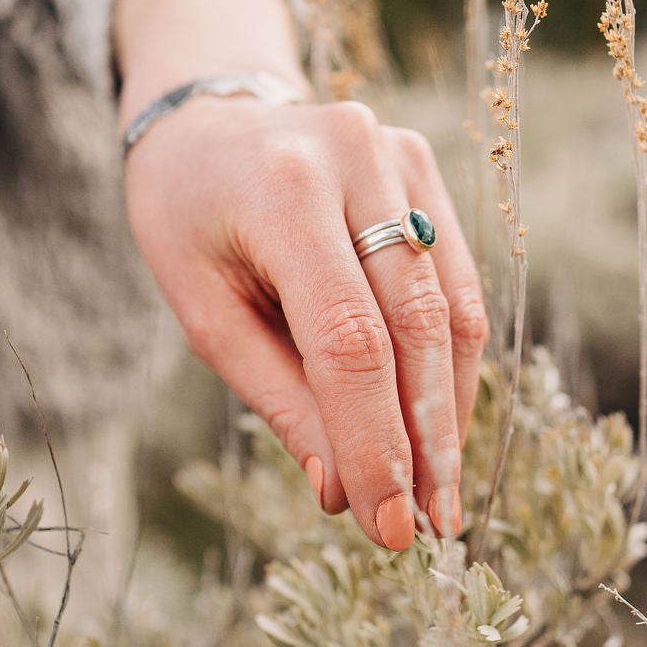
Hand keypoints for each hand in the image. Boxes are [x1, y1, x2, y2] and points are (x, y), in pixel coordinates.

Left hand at [122, 96, 488, 549]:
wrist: (209, 120)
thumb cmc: (191, 221)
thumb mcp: (205, 311)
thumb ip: (278, 395)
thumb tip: (344, 489)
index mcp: (281, 190)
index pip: (348, 338)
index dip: (375, 440)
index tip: (385, 525)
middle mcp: (353, 159)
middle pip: (415, 322)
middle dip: (426, 437)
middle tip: (427, 526)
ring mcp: (400, 156)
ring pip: (451, 306)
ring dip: (450, 409)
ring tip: (437, 493)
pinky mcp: (426, 169)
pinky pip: (455, 281)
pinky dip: (450, 361)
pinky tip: (437, 423)